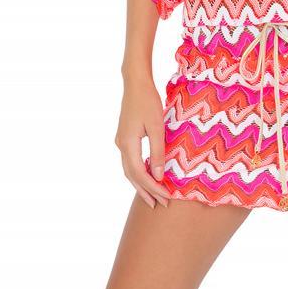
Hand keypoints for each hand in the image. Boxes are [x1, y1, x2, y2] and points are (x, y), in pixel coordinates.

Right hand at [114, 78, 170, 209]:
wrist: (135, 83)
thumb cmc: (148, 101)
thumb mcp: (157, 126)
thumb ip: (158, 151)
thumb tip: (160, 176)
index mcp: (128, 144)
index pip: (140, 174)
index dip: (153, 188)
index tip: (166, 197)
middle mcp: (121, 145)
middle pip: (132, 176)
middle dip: (146, 191)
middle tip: (159, 205)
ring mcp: (121, 141)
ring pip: (129, 170)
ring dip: (141, 184)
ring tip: (153, 197)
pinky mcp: (124, 137)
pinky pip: (130, 161)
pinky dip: (139, 172)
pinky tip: (148, 176)